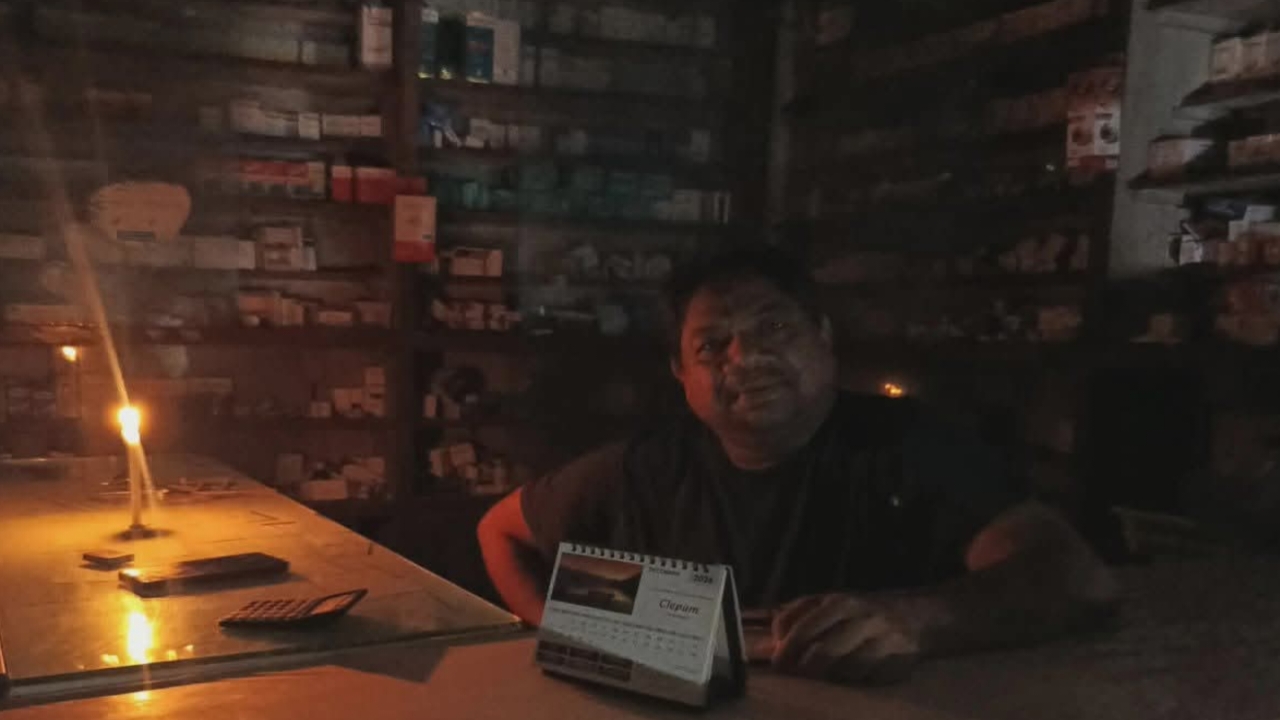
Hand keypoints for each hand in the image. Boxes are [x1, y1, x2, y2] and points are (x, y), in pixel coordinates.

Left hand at [768, 594, 920, 684]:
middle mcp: (864, 618)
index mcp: (841, 602)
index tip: (778, 664)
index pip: (808, 626)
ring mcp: (885, 640)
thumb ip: (796, 616)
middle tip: (796, 678)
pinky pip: (870, 679)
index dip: (789, 648)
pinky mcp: (900, 662)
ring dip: (832, 677)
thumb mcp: (827, 603)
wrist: (915, 616)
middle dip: (807, 669)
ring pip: (849, 669)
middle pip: (827, 651)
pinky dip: (856, 681)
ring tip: (824, 677)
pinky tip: (851, 677)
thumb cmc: (859, 611)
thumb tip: (770, 642)